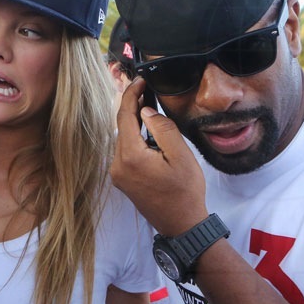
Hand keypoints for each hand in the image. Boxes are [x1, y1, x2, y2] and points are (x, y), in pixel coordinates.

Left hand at [111, 78, 207, 235]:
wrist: (181, 224)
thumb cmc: (185, 191)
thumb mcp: (180, 155)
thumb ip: (162, 128)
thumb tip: (145, 110)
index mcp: (130, 157)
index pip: (124, 116)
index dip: (132, 94)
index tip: (141, 79)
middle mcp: (117, 165)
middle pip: (121, 126)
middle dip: (132, 105)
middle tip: (145, 86)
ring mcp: (118, 174)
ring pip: (122, 138)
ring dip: (133, 121)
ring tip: (147, 103)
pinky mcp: (122, 180)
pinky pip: (125, 151)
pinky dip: (134, 137)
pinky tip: (146, 129)